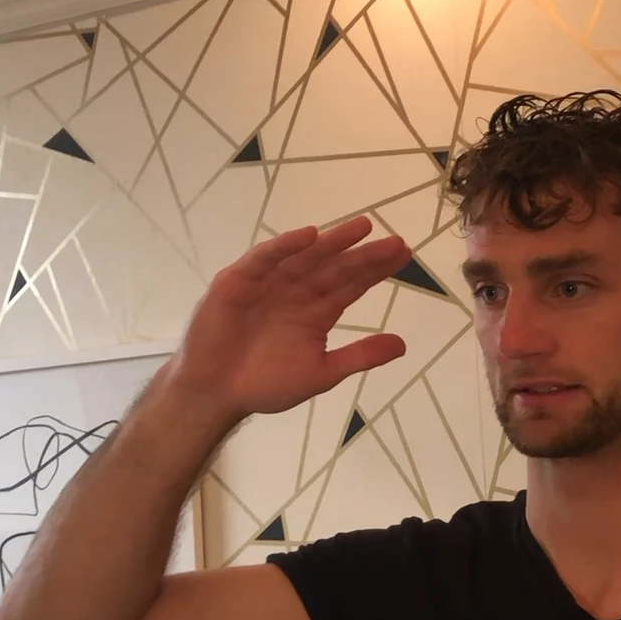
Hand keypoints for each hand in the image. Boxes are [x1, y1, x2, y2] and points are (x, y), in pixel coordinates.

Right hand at [169, 216, 411, 420]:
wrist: (217, 393)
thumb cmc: (266, 384)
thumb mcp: (321, 372)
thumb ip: (359, 356)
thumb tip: (403, 346)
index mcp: (317, 311)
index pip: (352, 284)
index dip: (376, 269)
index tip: (403, 253)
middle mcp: (297, 291)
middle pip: (336, 267)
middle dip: (364, 254)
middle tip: (395, 241)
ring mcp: (269, 283)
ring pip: (306, 257)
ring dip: (333, 242)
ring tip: (363, 227)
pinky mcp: (240, 280)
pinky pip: (265, 259)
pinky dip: (285, 246)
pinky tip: (309, 235)